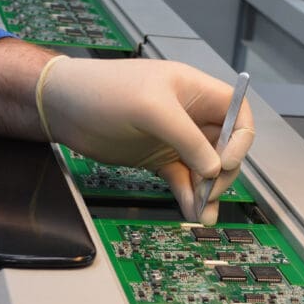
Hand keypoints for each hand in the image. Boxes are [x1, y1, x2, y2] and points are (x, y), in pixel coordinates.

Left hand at [38, 56, 254, 224]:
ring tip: (202, 213)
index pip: (237, 113)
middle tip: (209, 192)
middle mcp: (190, 114)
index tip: (225, 163)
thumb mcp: (151, 110)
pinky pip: (183, 179)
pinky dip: (188, 195)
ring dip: (206, 192)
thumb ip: (187, 139)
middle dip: (221, 173)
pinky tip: (189, 209)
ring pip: (205, 169)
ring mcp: (175, 138)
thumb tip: (214, 169)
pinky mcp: (159, 157)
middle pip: (225, 147)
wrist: (64, 107)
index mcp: (195, 91)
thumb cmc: (103, 91)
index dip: (239, 141)